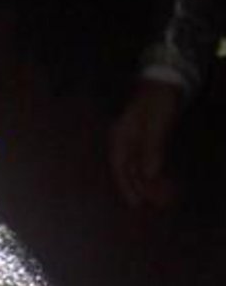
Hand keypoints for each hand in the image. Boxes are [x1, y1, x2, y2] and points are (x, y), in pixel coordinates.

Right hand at [109, 77, 183, 207]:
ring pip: (140, 169)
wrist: (165, 81)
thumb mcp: (156, 124)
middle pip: (130, 171)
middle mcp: (124, 142)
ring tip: (163, 198)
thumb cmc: (158, 100)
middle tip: (156, 204)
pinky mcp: (146, 142)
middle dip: (142, 188)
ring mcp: (134, 142)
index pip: (119, 167)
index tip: (135, 203)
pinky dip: (156, 174)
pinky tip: (163, 183)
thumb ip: (152, 148)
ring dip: (151, 184)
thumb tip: (149, 174)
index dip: (126, 186)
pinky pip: (148, 163)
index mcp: (120, 136)